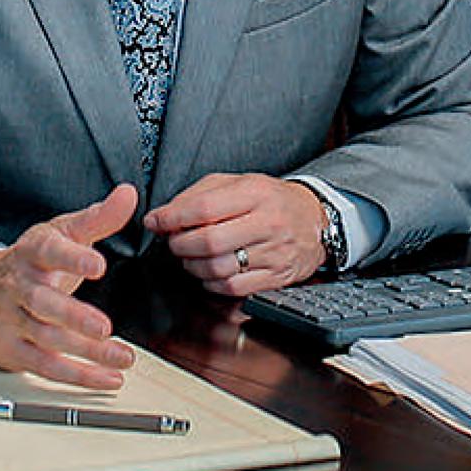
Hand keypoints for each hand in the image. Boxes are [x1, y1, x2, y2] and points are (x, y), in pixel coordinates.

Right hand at [0, 183, 137, 387]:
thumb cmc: (31, 262)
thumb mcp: (61, 233)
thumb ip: (98, 217)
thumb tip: (128, 194)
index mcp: (33, 252)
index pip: (49, 251)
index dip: (72, 258)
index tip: (97, 265)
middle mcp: (19, 286)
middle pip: (42, 302)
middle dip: (73, 316)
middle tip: (104, 327)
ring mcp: (12, 320)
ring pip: (47, 338)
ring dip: (85, 352)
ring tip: (122, 357)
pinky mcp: (13, 350)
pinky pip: (46, 367)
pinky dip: (78, 375)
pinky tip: (108, 377)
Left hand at [144, 173, 324, 295]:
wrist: (315, 220)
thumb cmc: (271, 200)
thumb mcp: (239, 182)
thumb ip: (200, 193)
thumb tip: (164, 214)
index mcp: (255, 193)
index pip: (205, 207)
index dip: (172, 217)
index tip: (156, 221)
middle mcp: (267, 223)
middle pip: (209, 241)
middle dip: (180, 244)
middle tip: (173, 241)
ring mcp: (274, 253)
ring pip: (218, 268)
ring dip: (192, 266)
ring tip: (189, 256)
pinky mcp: (276, 278)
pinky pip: (233, 288)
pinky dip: (211, 283)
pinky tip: (209, 272)